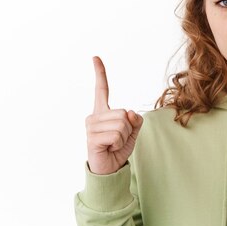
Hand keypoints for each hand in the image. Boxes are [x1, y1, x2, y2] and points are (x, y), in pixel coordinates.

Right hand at [85, 56, 143, 174]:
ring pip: (121, 124)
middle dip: (128, 128)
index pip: (101, 89)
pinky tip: (110, 148)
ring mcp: (91, 127)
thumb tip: (131, 113)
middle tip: (118, 139)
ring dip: (124, 137)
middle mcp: (94, 116)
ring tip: (113, 144)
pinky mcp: (92, 138)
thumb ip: (135, 120)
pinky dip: (119, 144)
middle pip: (123, 113)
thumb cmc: (118, 148)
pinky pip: (117, 135)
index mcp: (103, 112)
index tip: (95, 57)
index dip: (100, 73)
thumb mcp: (132, 132)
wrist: (109, 168)